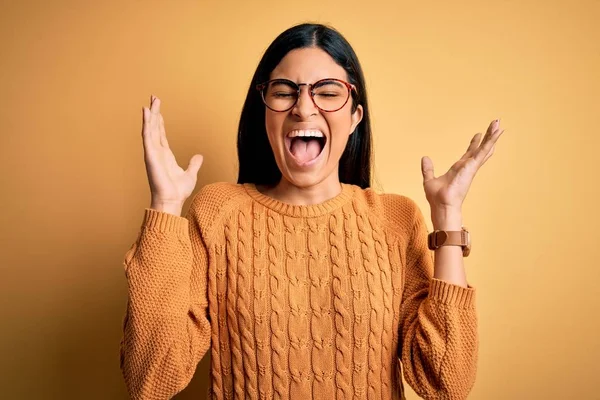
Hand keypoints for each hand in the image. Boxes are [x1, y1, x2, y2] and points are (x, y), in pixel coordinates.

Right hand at [142, 95, 203, 210]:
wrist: (172, 200)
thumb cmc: (178, 191)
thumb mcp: (190, 174)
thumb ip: (194, 164)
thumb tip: (199, 156)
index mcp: (165, 155)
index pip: (161, 133)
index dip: (160, 120)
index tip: (158, 109)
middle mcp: (157, 151)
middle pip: (155, 127)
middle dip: (155, 112)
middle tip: (154, 97)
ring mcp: (152, 152)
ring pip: (150, 129)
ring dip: (151, 115)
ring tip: (151, 101)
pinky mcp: (150, 155)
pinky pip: (147, 136)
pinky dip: (146, 124)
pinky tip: (146, 112)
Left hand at [420, 119, 504, 211]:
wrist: (441, 205)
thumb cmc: (437, 198)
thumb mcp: (429, 180)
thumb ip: (428, 169)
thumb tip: (425, 158)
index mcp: (459, 169)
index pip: (469, 154)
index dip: (474, 144)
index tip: (478, 135)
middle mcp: (467, 167)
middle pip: (480, 149)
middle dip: (488, 137)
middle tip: (495, 125)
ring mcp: (471, 166)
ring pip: (484, 148)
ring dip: (492, 136)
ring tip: (498, 123)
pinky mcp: (472, 166)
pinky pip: (483, 151)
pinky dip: (490, 141)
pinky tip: (496, 132)